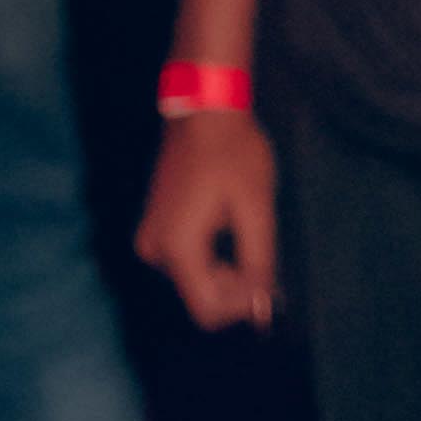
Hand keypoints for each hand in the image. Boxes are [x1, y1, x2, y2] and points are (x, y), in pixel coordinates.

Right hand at [137, 102, 278, 332]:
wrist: (202, 111)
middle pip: (200, 297)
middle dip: (238, 287)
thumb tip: (265, 308)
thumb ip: (260, 262)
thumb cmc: (234, 153)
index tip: (271, 281)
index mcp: (177, 248)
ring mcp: (150, 239)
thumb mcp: (257, 208)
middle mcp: (154, 250)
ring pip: (195, 281)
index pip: (207, 309)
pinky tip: (231, 228)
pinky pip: (186, 261)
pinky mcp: (154, 228)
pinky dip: (212, 258)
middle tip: (265, 254)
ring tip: (248, 232)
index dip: (243, 306)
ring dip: (226, 271)